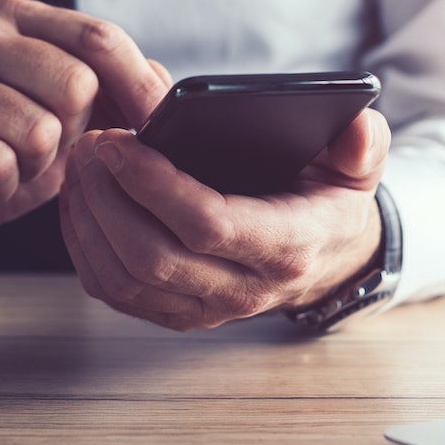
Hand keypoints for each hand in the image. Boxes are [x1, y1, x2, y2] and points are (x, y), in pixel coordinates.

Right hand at [0, 0, 169, 280]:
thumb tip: (165, 89)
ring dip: (31, 169)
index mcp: (13, 16)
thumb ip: (113, 94)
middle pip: (75, 85)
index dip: (137, 92)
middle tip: (35, 153)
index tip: (152, 132)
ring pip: (38, 131)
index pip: (99, 37)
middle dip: (71, 139)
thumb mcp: (63, 121)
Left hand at [59, 108, 390, 330]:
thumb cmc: (330, 198)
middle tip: (88, 142)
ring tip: (80, 163)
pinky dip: (83, 244)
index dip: (155, 184)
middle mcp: (243, 290)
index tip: (118, 140)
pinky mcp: (173, 314)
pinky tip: (80, 197)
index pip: (209, 224)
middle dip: (107, 196)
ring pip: (123, 279)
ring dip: (88, 218)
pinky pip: (112, 290)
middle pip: (152, 257)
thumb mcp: (360, 165)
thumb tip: (358, 130)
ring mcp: (204, 310)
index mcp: (287, 246)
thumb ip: (364, 143)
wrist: (326, 258)